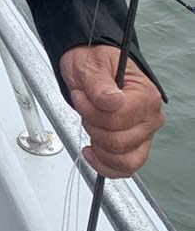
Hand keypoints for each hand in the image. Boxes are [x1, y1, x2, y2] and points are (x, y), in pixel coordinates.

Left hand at [59, 44, 164, 177]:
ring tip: (90, 126)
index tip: (80, 97)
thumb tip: (112, 101)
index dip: (92, 112)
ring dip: (99, 147)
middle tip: (84, 108)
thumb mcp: (91, 66)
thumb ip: (100, 85)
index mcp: (145, 95)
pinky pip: (125, 168)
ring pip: (125, 160)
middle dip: (92, 127)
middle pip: (120, 142)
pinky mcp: (134, 145)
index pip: (118, 119)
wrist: (90, 65)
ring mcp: (144, 133)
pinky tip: (92, 152)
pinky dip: (106, 166)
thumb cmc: (93, 62)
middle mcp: (150, 117)